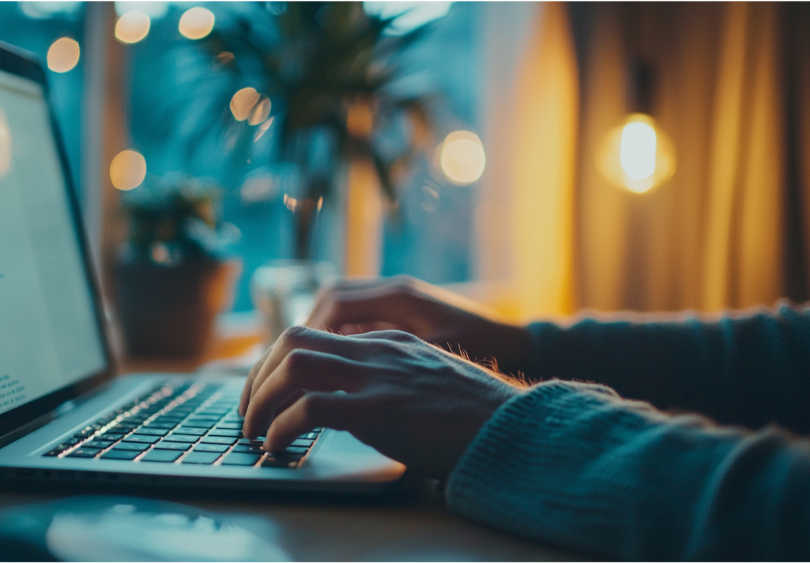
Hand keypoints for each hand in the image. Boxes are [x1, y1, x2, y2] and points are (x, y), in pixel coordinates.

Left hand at [239, 326, 522, 478]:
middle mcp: (377, 348)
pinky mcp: (379, 408)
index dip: (279, 363)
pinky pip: (309, 408)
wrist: (515, 427)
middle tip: (248, 412)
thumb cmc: (475, 416)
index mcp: (388, 339)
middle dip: (258, 377)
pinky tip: (278, 446)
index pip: (315, 333)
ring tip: (254, 430)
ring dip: (261, 399)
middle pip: (292, 340)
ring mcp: (377, 375)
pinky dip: (282, 427)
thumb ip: (390, 378)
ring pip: (292, 366)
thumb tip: (352, 402)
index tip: (266, 391)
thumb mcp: (427, 381)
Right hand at [307, 276, 533, 375]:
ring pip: (342, 307)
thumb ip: (390, 355)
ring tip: (307, 364)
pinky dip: (341, 337)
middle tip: (292, 362)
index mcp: (400, 296)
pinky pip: (358, 318)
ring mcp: (398, 300)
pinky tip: (335, 364)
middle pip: (331, 299)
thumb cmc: (483, 351)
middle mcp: (395, 291)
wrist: (517, 345)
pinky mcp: (401, 313)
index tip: (297, 360)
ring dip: (322, 332)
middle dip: (308, 329)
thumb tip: (343, 365)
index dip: (312, 331)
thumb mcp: (435, 356)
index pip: (336, 303)